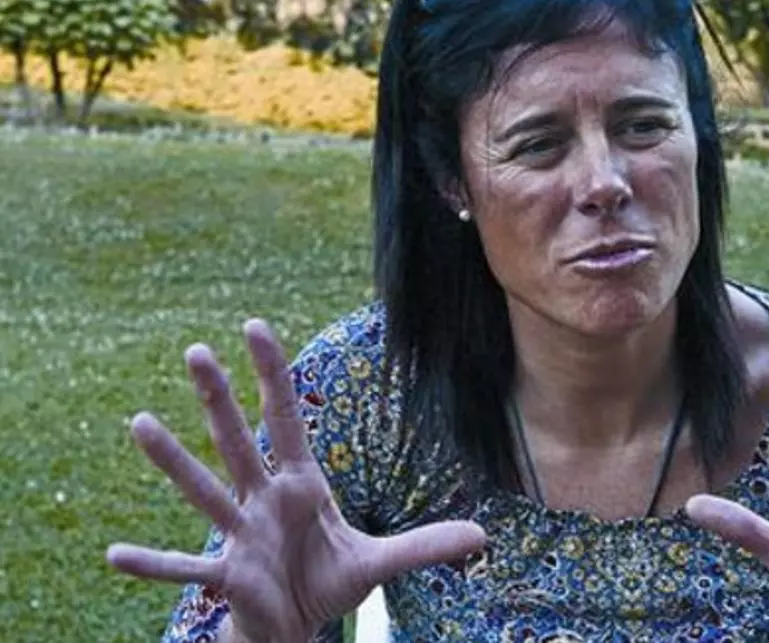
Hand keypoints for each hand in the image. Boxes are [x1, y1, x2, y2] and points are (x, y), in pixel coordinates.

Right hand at [106, 319, 486, 642]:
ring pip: (205, 489)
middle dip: (219, 398)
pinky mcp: (227, 575)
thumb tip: (483, 537)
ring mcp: (240, 534)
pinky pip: (186, 568)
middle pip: (239, 440)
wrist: (295, 627)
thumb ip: (426, 545)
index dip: (272, 375)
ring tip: (139, 422)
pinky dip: (154, 564)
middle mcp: (264, 499)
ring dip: (173, 459)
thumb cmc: (327, 582)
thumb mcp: (380, 564)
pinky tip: (113, 555)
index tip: (254, 326)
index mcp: (301, 484)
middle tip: (195, 349)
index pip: (286, 418)